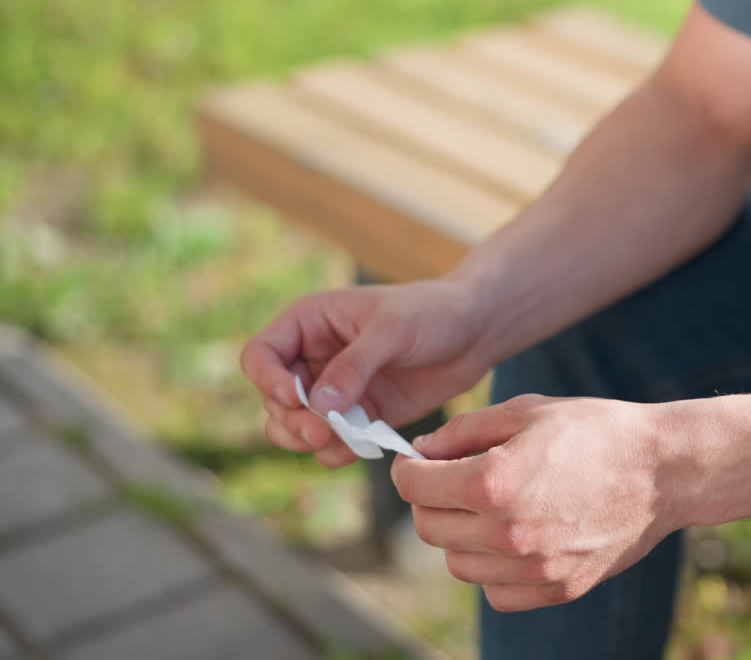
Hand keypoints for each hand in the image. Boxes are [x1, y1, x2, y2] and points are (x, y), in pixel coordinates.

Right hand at [240, 279, 489, 466]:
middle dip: (292, 420)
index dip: (267, 381)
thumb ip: (354, 366)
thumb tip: (316, 406)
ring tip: (340, 441)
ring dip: (309, 441)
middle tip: (324, 432)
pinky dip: (338, 451)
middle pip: (272, 400)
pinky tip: (362, 447)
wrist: (475, 333)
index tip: (293, 399)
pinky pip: (331, 444)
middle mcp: (313, 358)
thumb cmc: (432, 313)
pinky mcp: (360, 416)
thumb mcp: (393, 330)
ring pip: (294, 427)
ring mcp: (335, 390)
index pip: (260, 356)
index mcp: (309, 323)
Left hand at [390, 394, 690, 611]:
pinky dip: (492, 567)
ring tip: (488, 507)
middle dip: (429, 500)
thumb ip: (464, 431)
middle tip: (450, 480)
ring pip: (457, 564)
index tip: (416, 462)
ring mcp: (533, 568)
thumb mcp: (526, 411)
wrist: (664, 471)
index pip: (414, 487)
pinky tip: (512, 537)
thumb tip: (422, 452)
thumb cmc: (596, 431)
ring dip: (460, 535)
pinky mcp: (556, 589)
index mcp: (494, 482)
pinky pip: (495, 591)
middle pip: (429, 527)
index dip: (407, 469)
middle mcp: (508, 532)